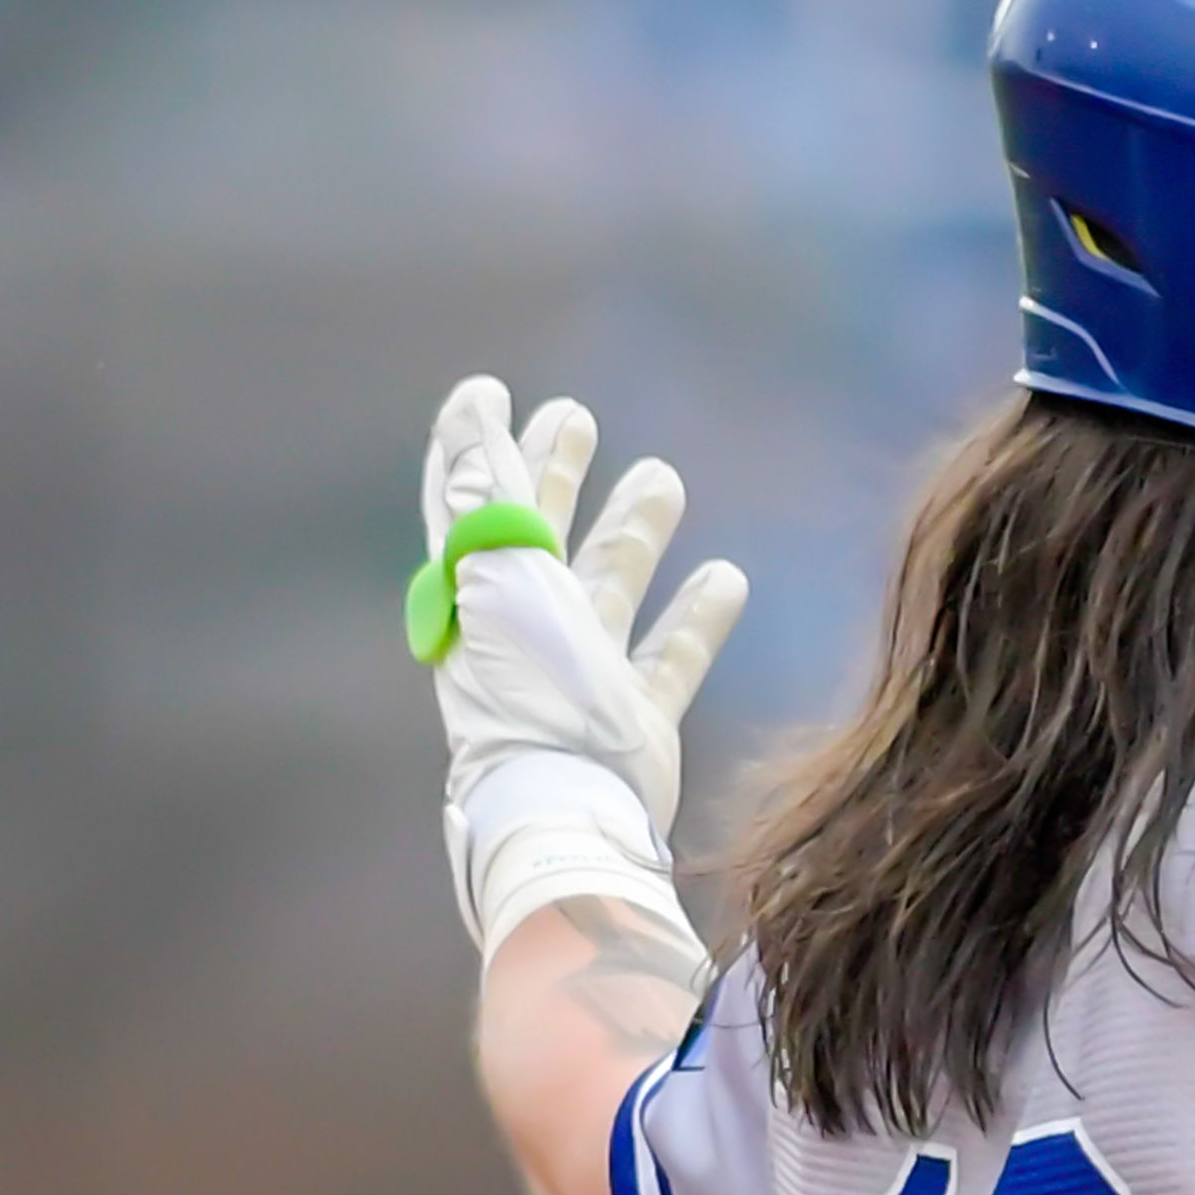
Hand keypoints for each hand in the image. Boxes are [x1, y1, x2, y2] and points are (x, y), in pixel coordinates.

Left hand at [416, 376, 746, 969]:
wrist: (569, 802)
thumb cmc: (525, 683)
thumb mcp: (497, 570)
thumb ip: (485, 488)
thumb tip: (471, 406)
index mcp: (479, 594)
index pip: (469, 506)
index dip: (474, 449)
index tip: (493, 392)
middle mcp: (526, 629)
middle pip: (540, 536)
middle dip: (556, 475)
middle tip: (577, 418)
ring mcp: (582, 672)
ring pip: (609, 585)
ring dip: (633, 531)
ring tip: (664, 478)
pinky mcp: (635, 715)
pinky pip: (668, 653)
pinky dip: (694, 615)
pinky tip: (725, 577)